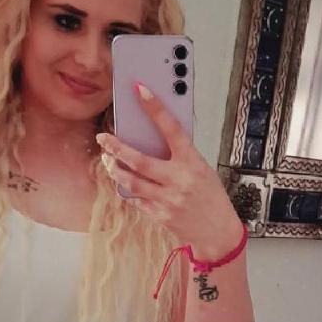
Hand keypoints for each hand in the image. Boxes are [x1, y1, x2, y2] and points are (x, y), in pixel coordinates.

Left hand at [96, 82, 241, 256]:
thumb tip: (152, 137)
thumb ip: (180, 155)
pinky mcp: (160, 216)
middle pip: (139, 160)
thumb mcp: (202, 169)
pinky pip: (136, 199)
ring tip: (108, 160)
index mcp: (192, 162)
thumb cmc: (210, 196)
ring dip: (114, 169)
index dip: (154, 107)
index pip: (171, 128)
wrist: (218, 231)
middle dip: (116, 148)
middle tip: (103, 138)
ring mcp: (168, 200)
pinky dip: (128, 189)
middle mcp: (179, 180)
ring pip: (131, 181)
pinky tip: (125, 182)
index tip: (140, 89)